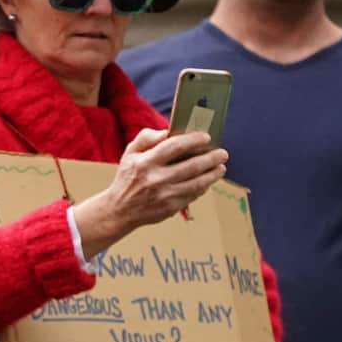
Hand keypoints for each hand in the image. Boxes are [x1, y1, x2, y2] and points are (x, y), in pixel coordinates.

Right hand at [73, 128, 227, 258]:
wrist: (118, 210)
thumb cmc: (127, 177)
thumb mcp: (129, 154)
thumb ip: (146, 138)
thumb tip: (167, 131)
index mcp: (145, 163)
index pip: (175, 146)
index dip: (194, 140)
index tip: (206, 137)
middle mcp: (155, 179)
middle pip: (192, 165)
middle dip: (212, 158)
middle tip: (223, 153)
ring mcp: (164, 195)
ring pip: (197, 182)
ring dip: (213, 174)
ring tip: (221, 167)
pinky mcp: (170, 208)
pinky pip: (193, 195)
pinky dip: (203, 187)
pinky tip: (207, 181)